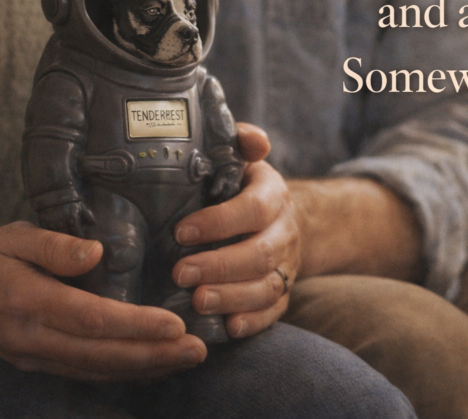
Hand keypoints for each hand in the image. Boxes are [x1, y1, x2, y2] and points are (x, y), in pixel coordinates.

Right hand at [0, 222, 205, 380]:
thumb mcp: (12, 237)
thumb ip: (53, 245)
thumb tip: (96, 252)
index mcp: (29, 302)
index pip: (91, 319)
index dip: (136, 325)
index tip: (175, 324)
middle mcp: (34, 338)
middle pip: (102, 354)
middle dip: (153, 355)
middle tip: (197, 350)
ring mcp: (36, 357)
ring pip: (98, 370)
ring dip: (145, 367)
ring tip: (187, 359)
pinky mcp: (39, 363)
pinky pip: (87, 372)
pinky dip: (124, 371)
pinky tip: (154, 365)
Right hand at [37, 200, 94, 235]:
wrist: (55, 191)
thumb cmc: (71, 200)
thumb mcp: (81, 206)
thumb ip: (88, 215)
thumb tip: (94, 224)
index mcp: (72, 217)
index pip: (76, 232)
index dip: (79, 236)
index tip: (81, 238)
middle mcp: (62, 220)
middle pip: (67, 235)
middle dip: (71, 238)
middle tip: (73, 240)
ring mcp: (52, 221)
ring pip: (57, 234)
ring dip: (61, 237)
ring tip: (65, 239)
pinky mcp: (43, 220)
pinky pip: (48, 231)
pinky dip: (52, 233)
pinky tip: (55, 234)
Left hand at [172, 123, 299, 337]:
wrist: (279, 217)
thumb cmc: (242, 185)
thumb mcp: (243, 159)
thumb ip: (242, 143)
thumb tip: (254, 139)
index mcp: (274, 195)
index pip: (254, 209)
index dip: (219, 222)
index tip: (181, 231)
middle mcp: (284, 232)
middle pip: (261, 253)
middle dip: (220, 266)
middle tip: (180, 274)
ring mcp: (287, 265)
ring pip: (268, 286)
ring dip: (233, 297)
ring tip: (197, 302)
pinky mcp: (283, 292)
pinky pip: (274, 311)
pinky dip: (253, 322)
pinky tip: (227, 327)